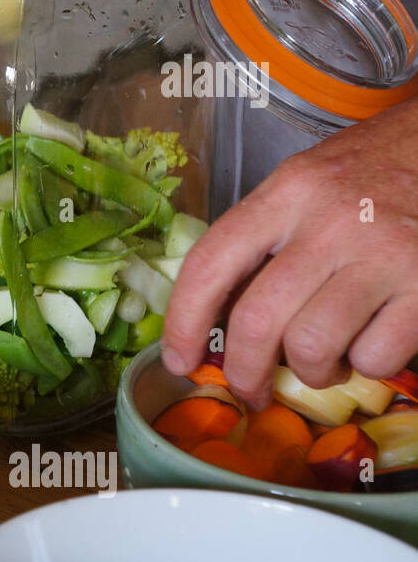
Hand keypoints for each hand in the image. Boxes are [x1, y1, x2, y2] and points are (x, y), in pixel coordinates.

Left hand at [162, 97, 417, 409]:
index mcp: (287, 193)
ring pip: (313, 345)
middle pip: (258, 319)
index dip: (183, 322)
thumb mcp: (306, 183)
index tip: (179, 359)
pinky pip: (376, 356)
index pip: (210, 263)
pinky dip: (367, 365)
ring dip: (311, 372)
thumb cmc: (373, 172)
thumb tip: (216, 313)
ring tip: (323, 362)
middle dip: (244, 370)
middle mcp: (330, 223)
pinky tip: (372, 342)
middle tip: (250, 389)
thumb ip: (264, 236)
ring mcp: (384, 255)